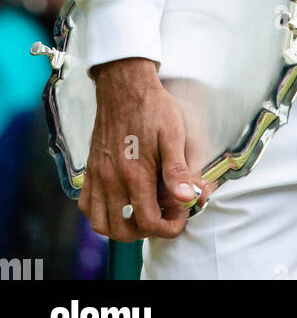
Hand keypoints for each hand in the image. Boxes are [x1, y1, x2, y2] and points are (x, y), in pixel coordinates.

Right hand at [81, 58, 198, 242]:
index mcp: (134, 174)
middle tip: (163, 215)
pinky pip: (86, 205)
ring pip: (101, 224)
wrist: (125, 85)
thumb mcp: (174, 134)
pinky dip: (101, 214)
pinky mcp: (90, 169)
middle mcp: (111, 180)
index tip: (179, 215)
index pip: (148, 222)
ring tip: (142, 213)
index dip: (168, 227)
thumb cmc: (153, 107)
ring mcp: (97, 176)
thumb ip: (178, 169)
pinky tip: (120, 202)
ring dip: (122, 227)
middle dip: (147, 231)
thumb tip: (188, 197)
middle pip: (123, 230)